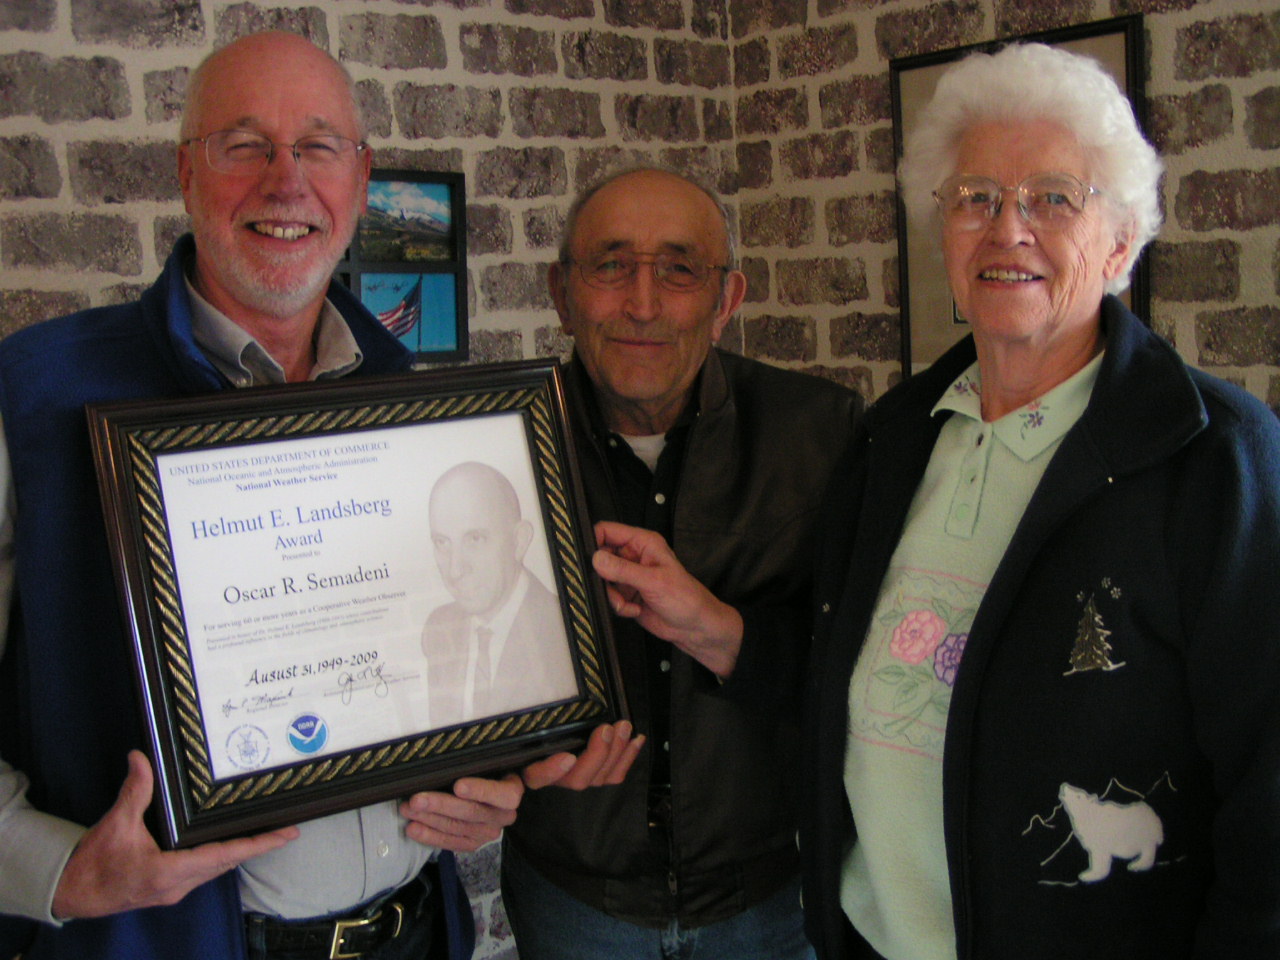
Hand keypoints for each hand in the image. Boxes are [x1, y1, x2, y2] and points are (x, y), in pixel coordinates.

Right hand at [52, 750, 297, 918]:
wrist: (72, 892)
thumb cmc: (93, 863)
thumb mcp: (114, 824)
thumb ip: (134, 791)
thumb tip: (140, 758)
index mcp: (169, 871)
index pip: (224, 855)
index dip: (257, 845)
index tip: (285, 835)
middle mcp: (178, 884)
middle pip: (228, 862)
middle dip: (257, 847)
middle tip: (286, 830)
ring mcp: (175, 889)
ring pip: (218, 869)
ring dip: (240, 853)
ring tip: (266, 836)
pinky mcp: (169, 889)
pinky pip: (205, 872)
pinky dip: (221, 857)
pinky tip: (230, 845)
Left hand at [400, 773, 522, 851]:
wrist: (486, 792)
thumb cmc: (484, 771)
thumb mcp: (487, 762)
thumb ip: (478, 761)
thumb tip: (457, 754)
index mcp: (512, 791)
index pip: (503, 794)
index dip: (480, 791)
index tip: (458, 786)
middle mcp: (504, 815)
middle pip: (472, 813)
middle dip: (441, 805)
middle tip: (417, 799)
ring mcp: (489, 832)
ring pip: (457, 827)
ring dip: (429, 819)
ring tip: (407, 809)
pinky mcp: (474, 844)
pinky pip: (451, 843)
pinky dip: (429, 836)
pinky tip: (413, 829)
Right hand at [522, 720, 644, 790]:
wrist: (554, 725)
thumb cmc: (537, 722)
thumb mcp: (529, 717)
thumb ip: (533, 712)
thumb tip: (527, 687)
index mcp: (533, 764)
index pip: (537, 776)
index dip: (552, 771)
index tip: (568, 757)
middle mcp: (555, 776)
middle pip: (576, 779)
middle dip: (597, 754)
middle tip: (607, 728)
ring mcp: (577, 777)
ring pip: (598, 778)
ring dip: (616, 752)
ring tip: (624, 727)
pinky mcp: (596, 776)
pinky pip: (614, 775)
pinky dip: (628, 757)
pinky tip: (637, 739)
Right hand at [592, 521, 743, 676]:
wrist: (694, 626)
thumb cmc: (686, 598)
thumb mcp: (653, 581)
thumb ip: (623, 570)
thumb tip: (598, 559)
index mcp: (643, 543)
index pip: (608, 531)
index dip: (594, 541)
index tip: (589, 559)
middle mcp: (634, 557)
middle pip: (601, 557)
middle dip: (602, 575)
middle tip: (611, 586)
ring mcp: (630, 577)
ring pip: (603, 580)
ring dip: (612, 595)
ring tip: (627, 602)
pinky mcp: (627, 595)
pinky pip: (609, 597)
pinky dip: (618, 606)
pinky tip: (634, 610)